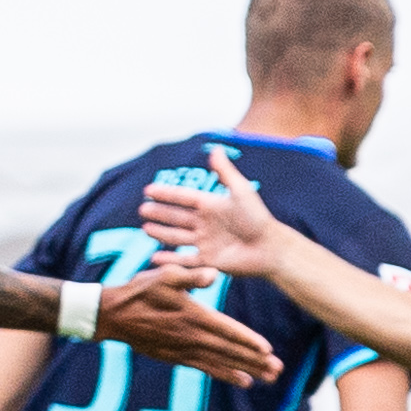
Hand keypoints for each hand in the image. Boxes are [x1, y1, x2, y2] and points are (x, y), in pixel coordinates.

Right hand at [98, 268, 281, 387]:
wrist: (113, 316)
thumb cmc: (140, 291)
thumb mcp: (164, 275)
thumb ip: (191, 275)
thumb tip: (214, 274)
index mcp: (191, 315)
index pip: (226, 330)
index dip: (247, 340)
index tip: (268, 350)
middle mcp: (190, 336)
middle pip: (228, 351)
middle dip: (255, 361)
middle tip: (277, 370)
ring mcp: (183, 350)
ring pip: (220, 362)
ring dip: (246, 370)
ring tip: (268, 378)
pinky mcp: (176, 357)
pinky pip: (205, 368)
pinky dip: (225, 374)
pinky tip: (242, 380)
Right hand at [138, 148, 292, 278]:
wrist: (269, 248)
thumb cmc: (257, 218)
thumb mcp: (240, 191)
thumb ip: (225, 172)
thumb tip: (215, 149)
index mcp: (211, 205)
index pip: (183, 198)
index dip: (166, 194)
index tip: (148, 190)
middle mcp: (205, 223)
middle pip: (177, 217)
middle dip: (160, 213)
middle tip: (142, 210)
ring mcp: (205, 242)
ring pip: (178, 237)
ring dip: (161, 233)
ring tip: (145, 228)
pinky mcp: (208, 261)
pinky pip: (185, 260)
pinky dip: (171, 260)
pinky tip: (156, 257)